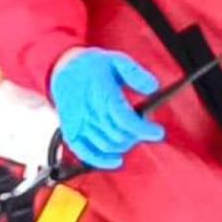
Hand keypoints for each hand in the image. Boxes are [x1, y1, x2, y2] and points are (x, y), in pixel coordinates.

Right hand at [48, 48, 165, 168]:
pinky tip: (115, 161)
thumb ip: (136, 74)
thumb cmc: (91, 65)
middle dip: (136, 137)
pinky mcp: (70, 132)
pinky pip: (84, 153)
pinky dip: (100, 161)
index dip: (144, 130)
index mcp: (102, 95)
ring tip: (132, 138)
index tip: (157, 132)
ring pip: (105, 145)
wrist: (63, 67)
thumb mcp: (117, 60)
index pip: (126, 120)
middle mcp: (90, 112)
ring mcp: (78, 124)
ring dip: (123, 146)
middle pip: (118, 135)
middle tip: (145, 131)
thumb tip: (152, 87)